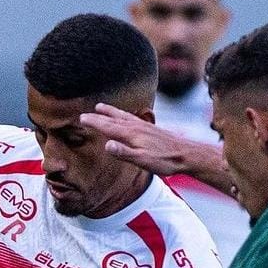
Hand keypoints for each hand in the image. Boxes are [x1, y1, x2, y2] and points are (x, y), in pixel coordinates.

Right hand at [80, 104, 197, 175]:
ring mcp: (144, 126)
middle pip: (113, 119)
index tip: (81, 119)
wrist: (186, 154)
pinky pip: (131, 117)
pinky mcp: (151, 128)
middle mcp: (136, 126)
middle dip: (98, 116)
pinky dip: (123, 114)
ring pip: (122, 116)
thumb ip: (124, 153)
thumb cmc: (165, 161)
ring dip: (110, 111)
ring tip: (101, 107)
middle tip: (85, 114)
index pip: (108, 127)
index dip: (94, 123)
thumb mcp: (143, 161)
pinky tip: (125, 117)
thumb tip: (106, 145)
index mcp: (131, 134)